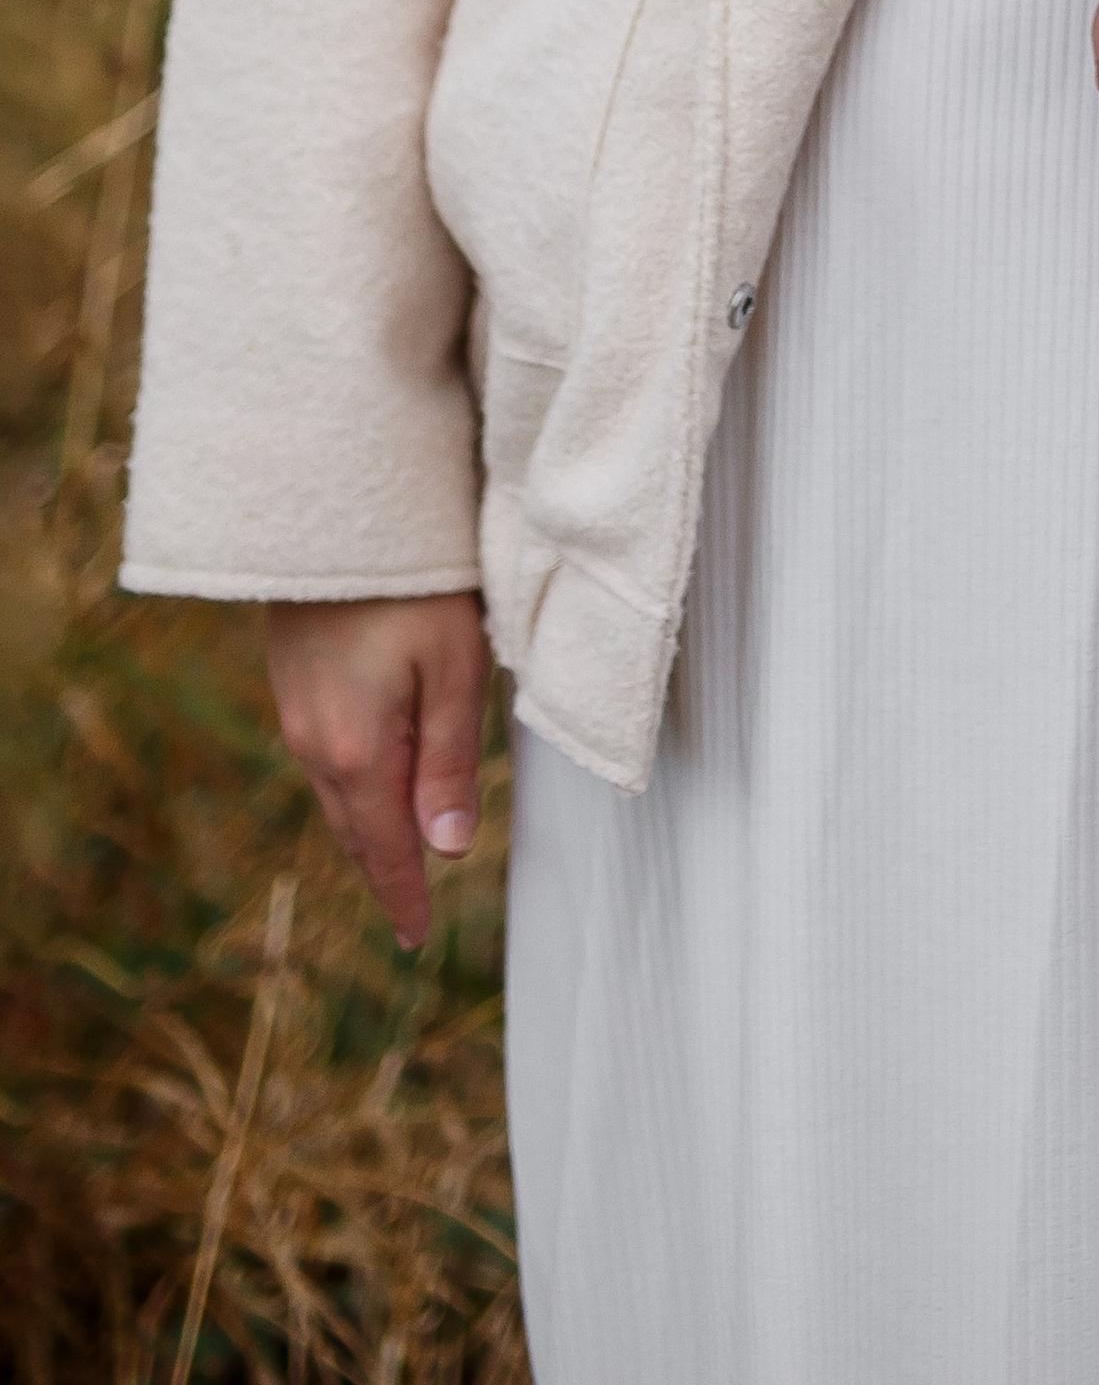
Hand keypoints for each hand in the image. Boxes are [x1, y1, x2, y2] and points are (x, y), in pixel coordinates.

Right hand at [265, 591, 491, 948]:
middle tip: (407, 912)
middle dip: (385, 870)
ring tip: (397, 857)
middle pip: (356, 828)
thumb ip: (450, 764)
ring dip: (368, 830)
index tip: (416, 938)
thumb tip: (448, 850)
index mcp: (357, 751)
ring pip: (337, 795)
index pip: (386, 846)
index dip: (404, 894)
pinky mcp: (293, 683)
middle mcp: (314, 742)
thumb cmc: (414, 585)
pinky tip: (370, 785)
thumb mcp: (454, 669)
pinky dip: (351, 789)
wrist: (333, 512)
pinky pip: (325, 759)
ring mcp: (296, 712)